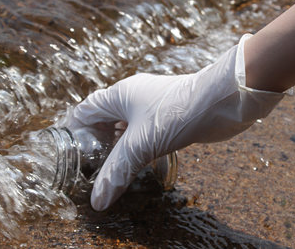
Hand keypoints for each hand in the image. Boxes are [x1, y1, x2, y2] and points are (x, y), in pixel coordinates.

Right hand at [63, 34, 289, 210]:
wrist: (224, 100)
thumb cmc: (179, 112)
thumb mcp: (140, 146)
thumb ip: (116, 172)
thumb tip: (98, 200)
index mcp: (118, 95)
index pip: (84, 111)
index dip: (75, 131)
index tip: (70, 153)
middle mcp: (132, 96)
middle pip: (104, 119)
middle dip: (97, 142)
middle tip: (92, 166)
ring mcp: (152, 104)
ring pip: (126, 126)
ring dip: (119, 146)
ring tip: (114, 168)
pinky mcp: (169, 114)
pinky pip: (145, 131)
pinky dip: (139, 146)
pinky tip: (142, 162)